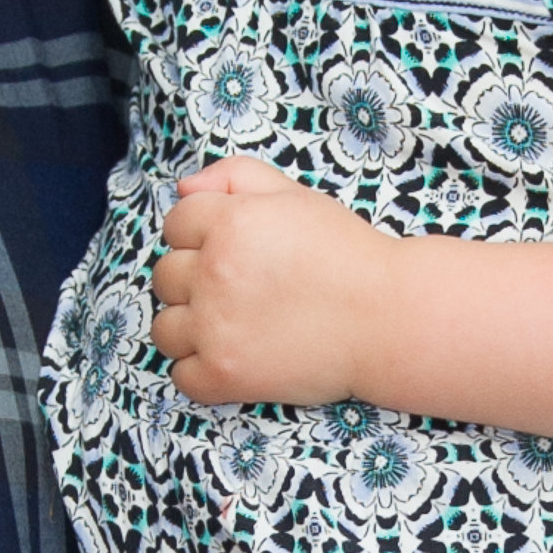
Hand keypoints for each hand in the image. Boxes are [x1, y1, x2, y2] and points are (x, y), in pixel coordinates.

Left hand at [151, 157, 402, 407]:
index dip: (198, 236)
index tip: (228, 252)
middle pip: (164, 276)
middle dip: (192, 280)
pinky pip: (181, 376)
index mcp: (230, 223)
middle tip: (237, 289)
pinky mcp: (225, 373)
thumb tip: (183, 188)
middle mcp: (214, 272)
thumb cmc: (346, 254)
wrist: (387, 317)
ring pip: (164, 328)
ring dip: (189, 327)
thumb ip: (236, 176)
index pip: (175, 224)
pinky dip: (200, 372)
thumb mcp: (295, 196)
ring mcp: (216, 326)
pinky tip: (232, 357)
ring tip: (229, 325)